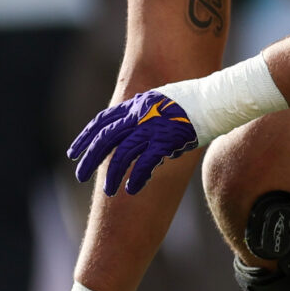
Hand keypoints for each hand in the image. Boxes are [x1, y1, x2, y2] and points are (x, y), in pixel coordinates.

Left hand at [68, 89, 197, 195]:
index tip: (74, 152)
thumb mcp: (161, 100)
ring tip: (108, 190)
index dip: (86, 137)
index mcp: (136, 105)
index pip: (103, 121)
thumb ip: (144, 113)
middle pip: (106, 139)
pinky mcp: (166, 141)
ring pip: (122, 154)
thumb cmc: (193, 102)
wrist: (215, 100)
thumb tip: (133, 127)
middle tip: (79, 174)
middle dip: (90, 158)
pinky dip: (136, 178)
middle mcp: (139, 115)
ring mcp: (151, 128)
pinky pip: (145, 163)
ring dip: (113, 174)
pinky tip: (130, 190)